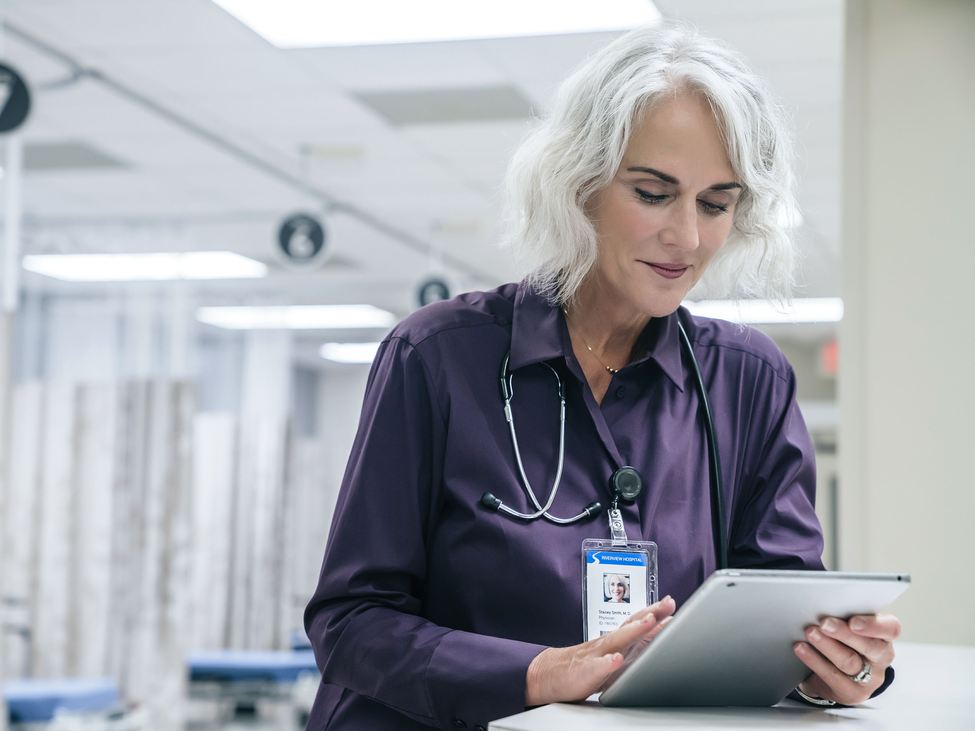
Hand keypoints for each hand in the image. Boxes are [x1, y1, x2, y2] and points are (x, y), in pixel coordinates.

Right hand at [525, 596, 675, 705]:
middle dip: (650, 614)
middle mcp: (608, 643)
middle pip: (630, 624)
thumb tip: (666, 629)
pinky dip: (607, 663)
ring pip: (616, 641)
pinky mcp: (586, 672)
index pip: (637, 621)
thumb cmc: (589, 665)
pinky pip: (597, 667)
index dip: (656, 612)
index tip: (671, 602)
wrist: (551, 675)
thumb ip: (640, 642)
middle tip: (667, 604)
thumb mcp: (618, 653)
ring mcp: (597, 656)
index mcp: (618, 640)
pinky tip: (615, 660)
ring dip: (633, 631)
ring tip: (648, 622)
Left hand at [794, 613, 900, 704]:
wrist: (833, 674)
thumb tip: (825, 602)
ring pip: (849, 662)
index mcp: (884, 637)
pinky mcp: (851, 693)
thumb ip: (845, 616)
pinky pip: (832, 676)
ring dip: (827, 646)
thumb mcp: (848, 627)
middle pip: (870, 647)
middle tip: (824, 623)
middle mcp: (880, 659)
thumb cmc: (842, 641)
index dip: (874, 625)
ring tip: (810, 633)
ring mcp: (868, 679)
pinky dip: (814, 660)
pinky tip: (801, 649)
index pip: (891, 629)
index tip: (853, 621)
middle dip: (845, 634)